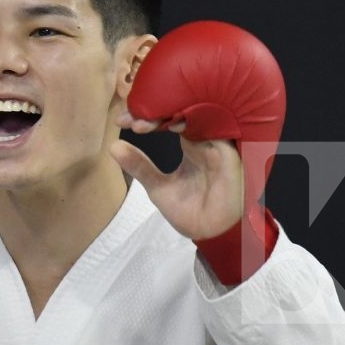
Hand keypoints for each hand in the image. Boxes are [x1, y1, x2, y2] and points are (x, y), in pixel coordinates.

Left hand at [109, 117, 246, 240]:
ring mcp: (218, 145)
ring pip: (200, 114)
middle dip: (156, 110)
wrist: (210, 234)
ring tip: (144, 123)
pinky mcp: (230, 155)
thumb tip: (113, 146)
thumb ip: (139, 166)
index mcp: (192, 142)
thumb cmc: (190, 210)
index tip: (121, 120)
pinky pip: (218, 131)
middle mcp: (206, 139)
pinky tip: (175, 125)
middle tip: (131, 118)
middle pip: (184, 110)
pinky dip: (197, 124)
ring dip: (172, 114)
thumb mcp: (158, 186)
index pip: (170, 117)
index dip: (147, 115)